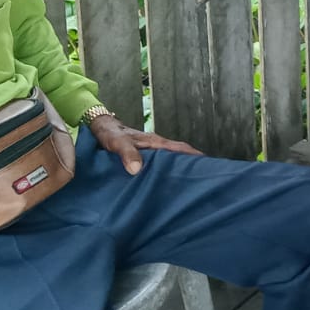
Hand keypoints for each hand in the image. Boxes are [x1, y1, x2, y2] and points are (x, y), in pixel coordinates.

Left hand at [87, 115, 201, 174]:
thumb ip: (127, 154)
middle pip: (180, 153)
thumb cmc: (110, 134)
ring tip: (188, 182)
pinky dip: (167, 169)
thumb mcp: (117, 143)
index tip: (208, 165)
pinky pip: (161, 162)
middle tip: (204, 178)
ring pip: (171, 158)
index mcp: (155, 142)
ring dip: (180, 167)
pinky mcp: (144, 156)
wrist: (100, 127)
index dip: (194, 155)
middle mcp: (156, 146)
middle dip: (192, 163)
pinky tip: (165, 180)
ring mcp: (151, 150)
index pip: (180, 148)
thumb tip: (137, 170)